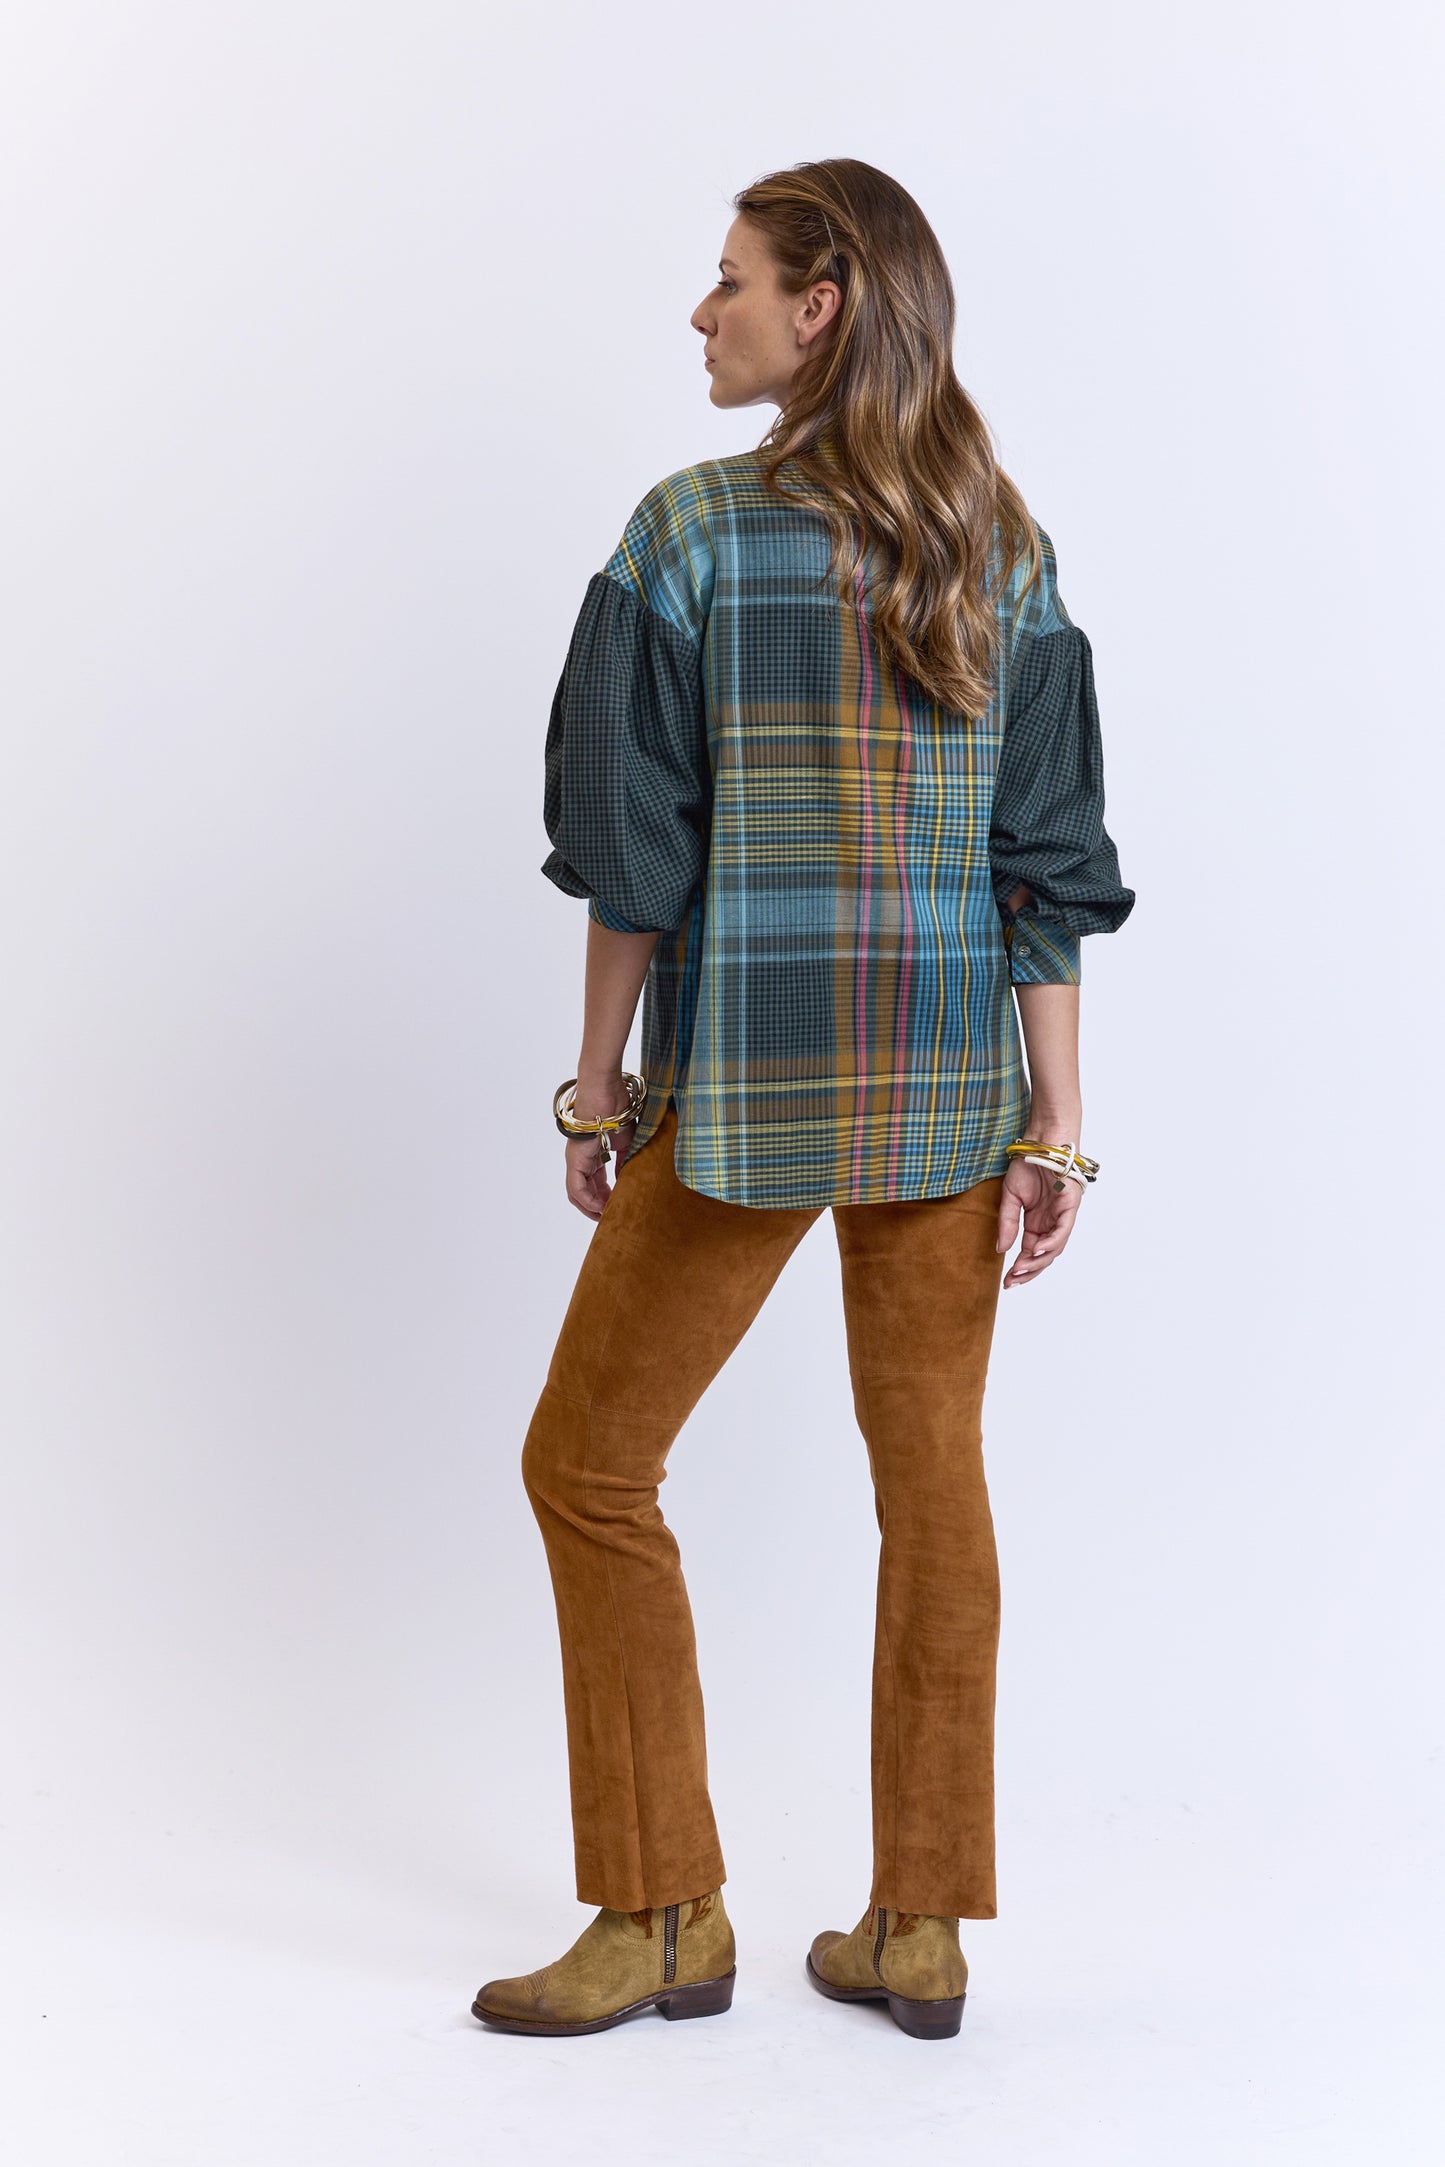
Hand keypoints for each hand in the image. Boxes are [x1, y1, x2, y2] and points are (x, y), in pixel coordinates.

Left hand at [563, 1073, 636, 1220]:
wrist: (607, 1092)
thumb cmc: (616, 1109)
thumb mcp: (626, 1142)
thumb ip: (623, 1162)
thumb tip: (625, 1181)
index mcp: (592, 1154)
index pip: (595, 1182)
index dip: (605, 1197)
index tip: (618, 1205)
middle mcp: (580, 1159)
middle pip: (583, 1192)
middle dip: (597, 1206)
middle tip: (612, 1217)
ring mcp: (575, 1159)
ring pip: (576, 1193)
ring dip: (590, 1208)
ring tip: (605, 1217)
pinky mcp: (575, 1159)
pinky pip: (577, 1188)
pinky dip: (587, 1201)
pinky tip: (600, 1208)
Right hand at [995, 1155, 1084, 1288]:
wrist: (1042, 1140)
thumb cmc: (1028, 1164)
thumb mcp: (1010, 1197)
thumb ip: (1007, 1223)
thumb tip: (1001, 1250)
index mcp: (1038, 1222)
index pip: (1030, 1251)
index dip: (1020, 1268)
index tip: (1006, 1281)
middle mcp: (1052, 1222)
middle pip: (1044, 1255)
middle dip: (1029, 1271)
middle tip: (1012, 1281)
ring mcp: (1062, 1215)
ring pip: (1054, 1246)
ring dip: (1038, 1260)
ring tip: (1021, 1269)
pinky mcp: (1070, 1205)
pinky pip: (1062, 1230)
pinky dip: (1052, 1242)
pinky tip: (1037, 1250)